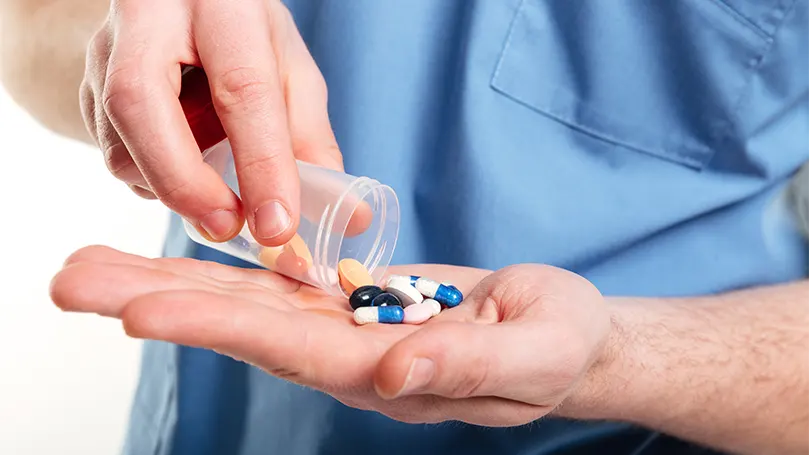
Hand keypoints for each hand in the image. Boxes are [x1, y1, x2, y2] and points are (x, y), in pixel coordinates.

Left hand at [50, 246, 611, 425]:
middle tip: (74, 280)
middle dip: (161, 303)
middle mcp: (350, 357)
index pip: (289, 351)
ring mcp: (348, 328)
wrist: (562, 336)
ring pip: (249, 302)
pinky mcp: (354, 300)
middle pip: (245, 328)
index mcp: (387, 375)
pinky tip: (178, 252)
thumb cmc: (558, 347)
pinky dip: (226, 266)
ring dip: (173, 281)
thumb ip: (464, 367)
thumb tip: (391, 376)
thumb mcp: (530, 355)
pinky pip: (280, 282)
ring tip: (98, 267)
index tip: (140, 311)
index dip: (217, 329)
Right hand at [80, 0, 340, 244]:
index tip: (278, 225)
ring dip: (170, 187)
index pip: (241, 87)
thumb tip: (350, 215)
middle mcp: (149, 18)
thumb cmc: (242, 33)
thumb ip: (312, 136)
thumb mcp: (289, 66)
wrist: (179, 1)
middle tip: (227, 226)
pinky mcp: (87, 86)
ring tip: (217, 195)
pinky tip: (186, 168)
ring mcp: (105, 51)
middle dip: (185, 182)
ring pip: (119, 139)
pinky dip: (155, 178)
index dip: (261, 163)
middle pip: (142, 105)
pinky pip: (114, 151)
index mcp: (222, 5)